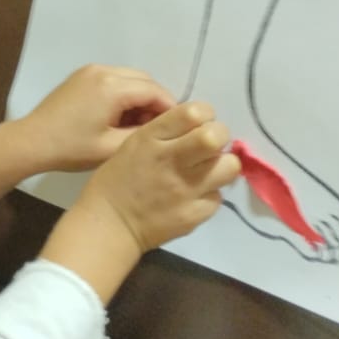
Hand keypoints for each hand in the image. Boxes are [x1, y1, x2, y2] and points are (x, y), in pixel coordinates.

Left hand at [20, 65, 175, 173]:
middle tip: (155, 127)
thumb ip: (144, 133)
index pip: (154, 90)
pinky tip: (119, 116)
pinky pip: (113, 79)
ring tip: (137, 124)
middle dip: (154, 101)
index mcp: (112, 87)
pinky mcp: (81, 75)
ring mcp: (90, 70)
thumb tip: (164, 126)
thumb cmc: (71, 148)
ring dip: (139, 97)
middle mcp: (103, 70)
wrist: (32, 141)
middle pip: (144, 80)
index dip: (169, 108)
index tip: (175, 127)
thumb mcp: (112, 147)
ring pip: (130, 78)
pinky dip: (123, 93)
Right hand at [75, 101, 241, 253]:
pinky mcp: (195, 214)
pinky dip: (209, 195)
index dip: (204, 115)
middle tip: (209, 148)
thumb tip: (198, 128)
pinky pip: (217, 196)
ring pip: (229, 166)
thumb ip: (166, 133)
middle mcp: (171, 160)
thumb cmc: (116, 181)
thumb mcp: (133, 145)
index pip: (195, 112)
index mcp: (151, 139)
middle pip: (216, 136)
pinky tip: (193, 198)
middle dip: (219, 137)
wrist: (108, 226)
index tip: (198, 125)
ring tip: (207, 173)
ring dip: (221, 166)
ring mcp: (186, 189)